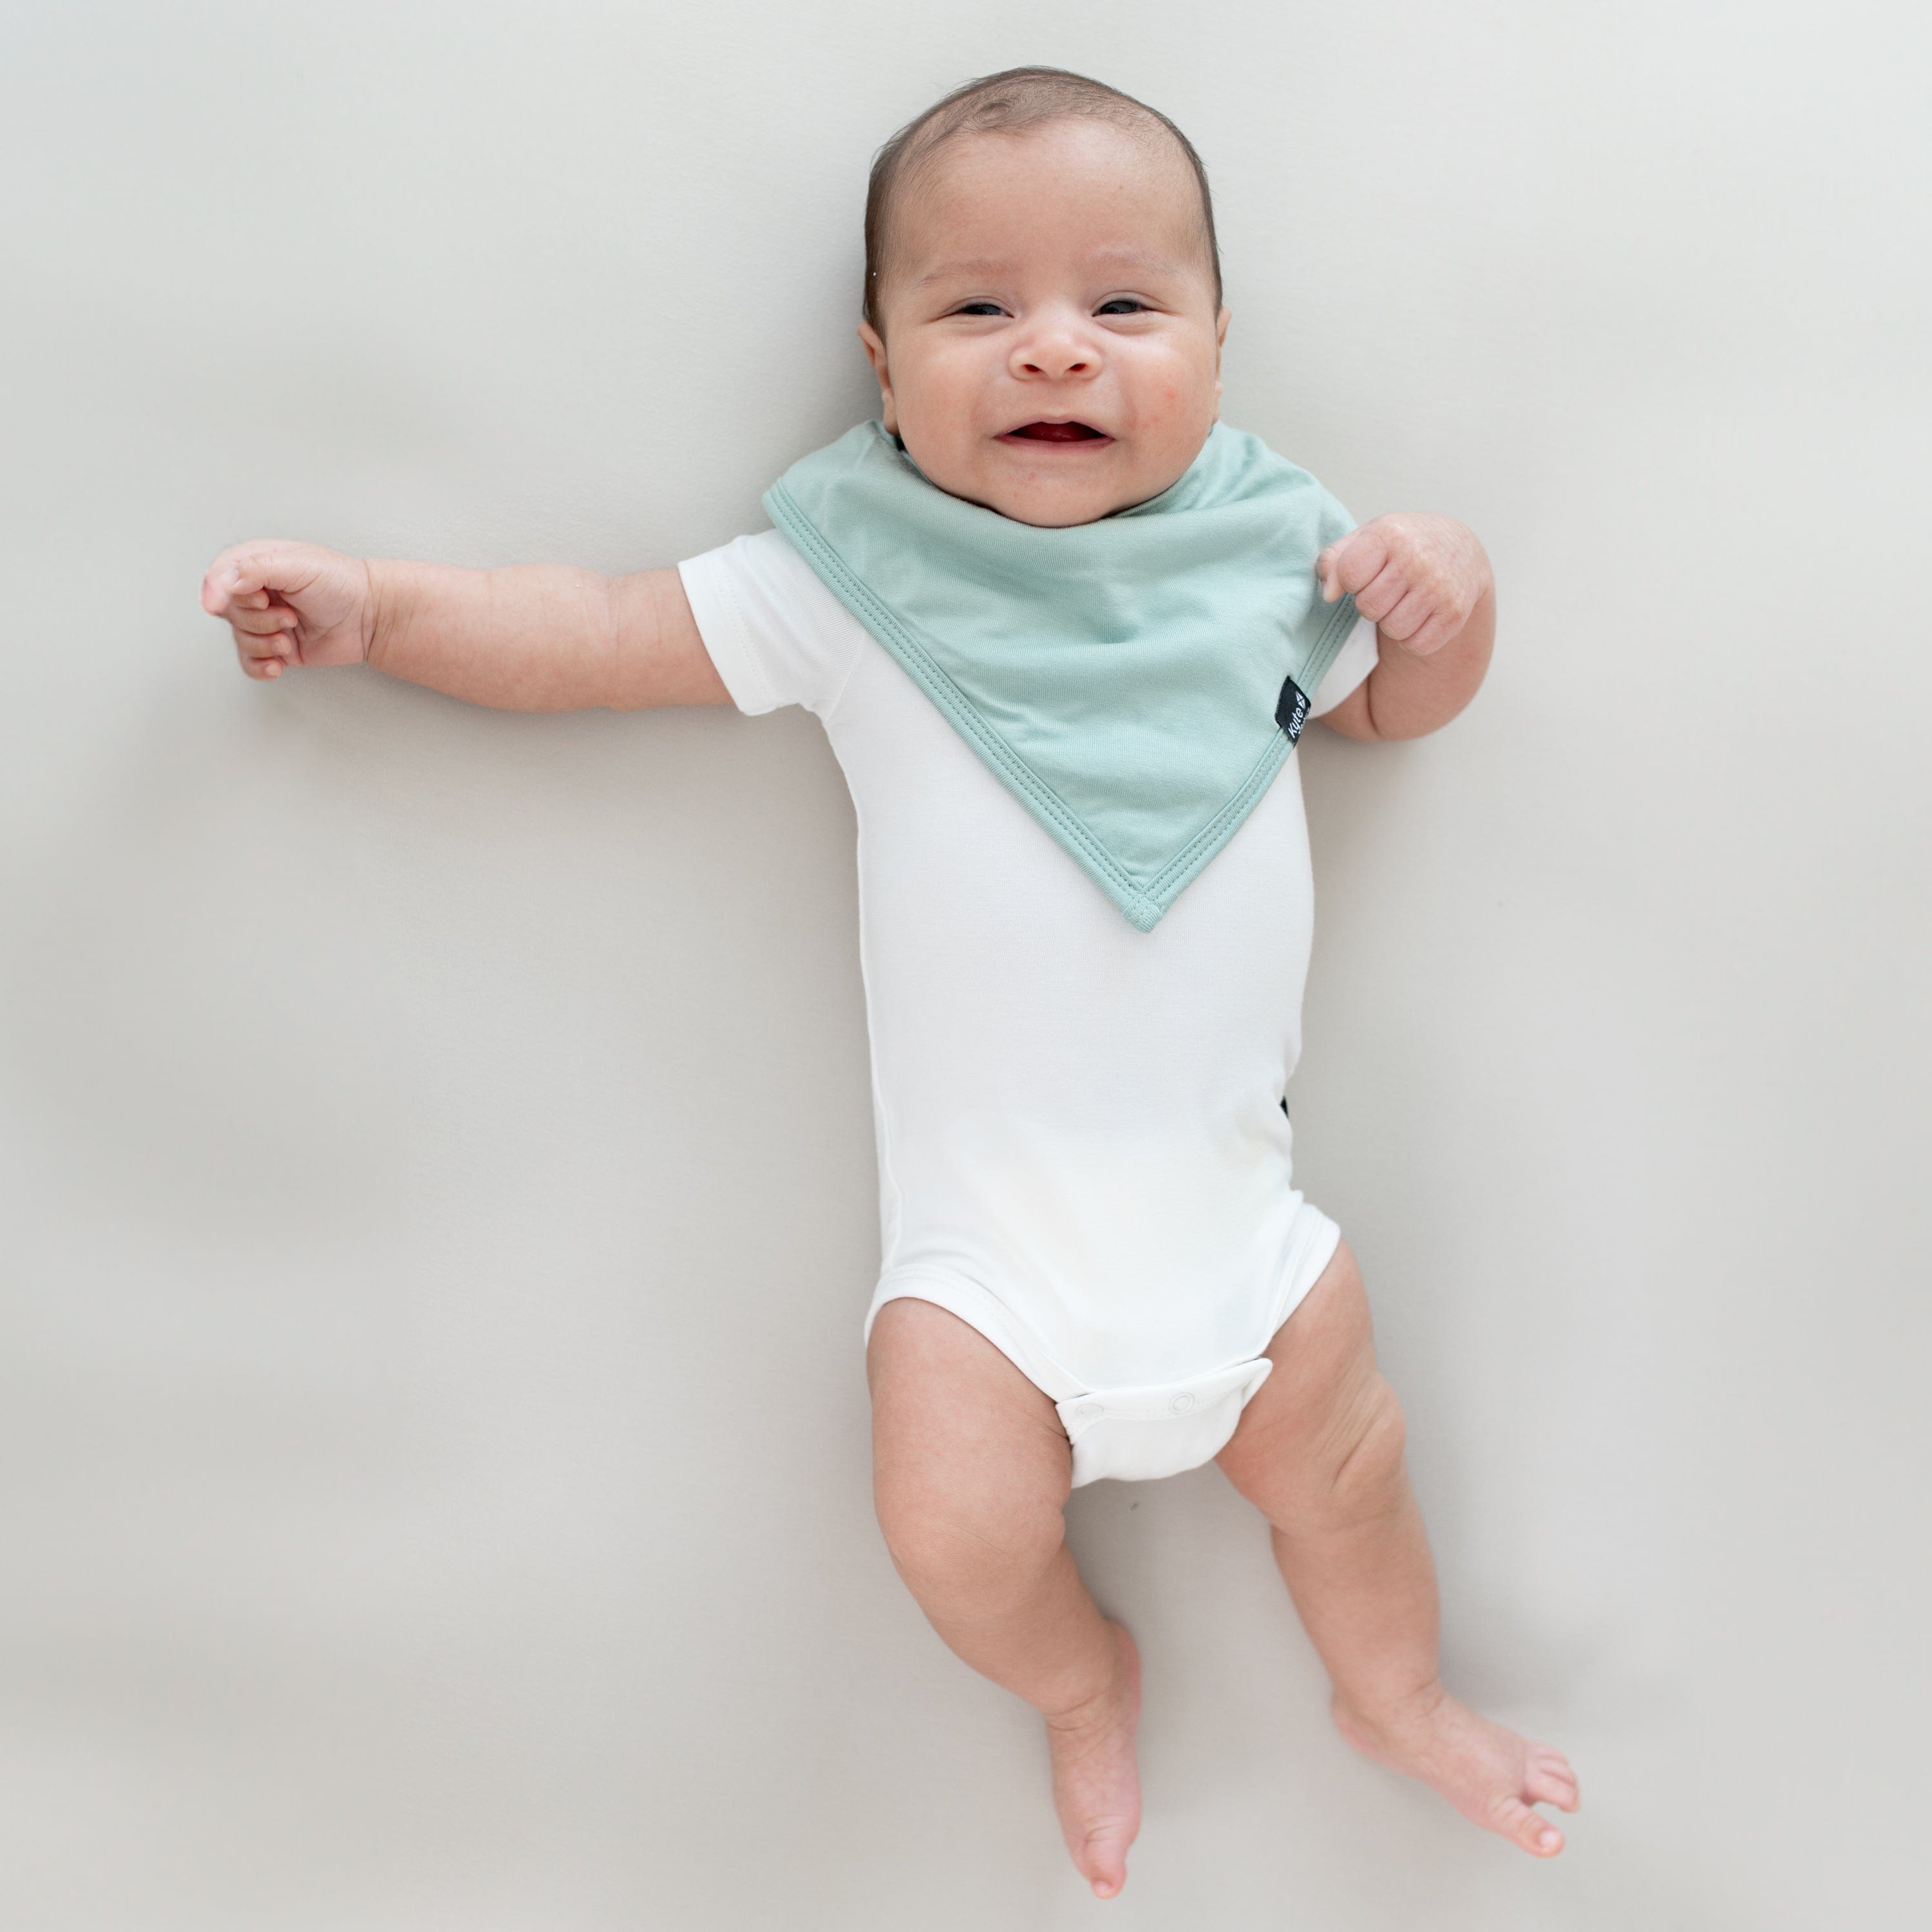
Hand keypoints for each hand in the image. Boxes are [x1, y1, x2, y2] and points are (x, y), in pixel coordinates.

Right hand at [200, 540, 374, 680]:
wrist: (370, 616)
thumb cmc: (341, 583)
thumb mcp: (300, 565)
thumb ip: (259, 568)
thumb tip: (226, 583)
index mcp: (258, 565)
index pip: (219, 576)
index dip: (215, 591)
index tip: (219, 604)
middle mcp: (257, 593)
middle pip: (228, 612)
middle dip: (257, 619)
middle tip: (289, 615)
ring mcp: (266, 622)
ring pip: (240, 639)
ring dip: (265, 642)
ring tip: (291, 634)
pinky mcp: (277, 648)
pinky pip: (251, 663)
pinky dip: (260, 666)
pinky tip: (278, 665)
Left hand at [1316, 514, 1491, 658]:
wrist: (1458, 548)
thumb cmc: (1401, 545)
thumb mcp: (1365, 539)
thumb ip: (1334, 561)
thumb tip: (1328, 595)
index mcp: (1390, 533)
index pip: (1349, 574)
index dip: (1352, 580)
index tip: (1367, 571)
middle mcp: (1418, 558)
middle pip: (1369, 607)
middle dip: (1372, 603)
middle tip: (1389, 588)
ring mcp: (1440, 587)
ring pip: (1393, 630)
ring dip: (1393, 622)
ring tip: (1405, 600)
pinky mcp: (1455, 613)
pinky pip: (1416, 645)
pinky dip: (1414, 638)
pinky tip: (1421, 614)